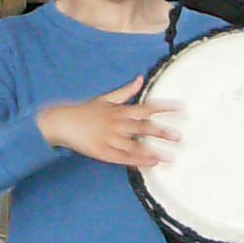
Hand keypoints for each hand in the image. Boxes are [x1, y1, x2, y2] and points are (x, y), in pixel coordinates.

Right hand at [36, 76, 178, 168]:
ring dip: (153, 151)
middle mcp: (117, 124)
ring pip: (135, 146)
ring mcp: (110, 139)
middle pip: (143, 128)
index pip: (146, 108)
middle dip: (161, 132)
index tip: (181, 108)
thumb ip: (125, 91)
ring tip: (170, 157)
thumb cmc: (86, 111)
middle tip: (178, 136)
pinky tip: (151, 163)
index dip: (164, 108)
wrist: (62, 123)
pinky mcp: (103, 153)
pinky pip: (124, 158)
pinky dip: (138, 161)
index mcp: (119, 110)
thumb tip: (140, 78)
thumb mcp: (106, 98)